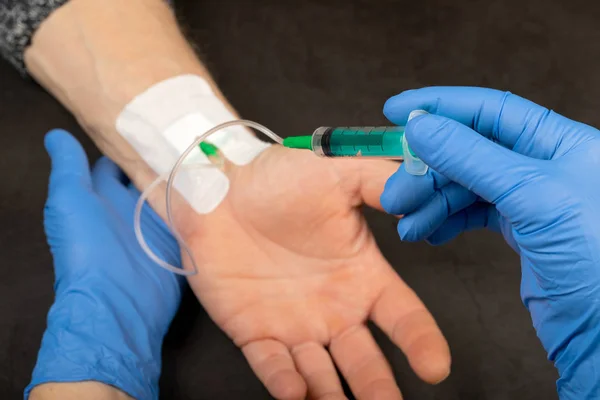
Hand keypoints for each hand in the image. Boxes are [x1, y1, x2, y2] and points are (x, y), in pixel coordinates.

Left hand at [27, 130, 182, 398]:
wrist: (117, 300)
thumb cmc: (86, 248)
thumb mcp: (70, 199)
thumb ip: (66, 166)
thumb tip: (55, 134)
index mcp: (101, 195)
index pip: (114, 161)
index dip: (126, 141)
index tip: (147, 116)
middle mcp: (130, 207)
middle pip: (146, 174)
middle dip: (160, 154)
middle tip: (184, 128)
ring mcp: (155, 224)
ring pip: (171, 191)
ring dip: (184, 175)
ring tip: (207, 146)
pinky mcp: (178, 240)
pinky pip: (191, 215)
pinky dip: (201, 201)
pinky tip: (218, 180)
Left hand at [177, 145, 449, 399]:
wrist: (219, 190)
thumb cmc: (277, 180)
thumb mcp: (335, 173)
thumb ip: (379, 182)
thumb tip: (421, 193)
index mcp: (361, 276)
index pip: (402, 315)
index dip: (421, 341)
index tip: (434, 366)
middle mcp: (334, 309)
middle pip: (364, 360)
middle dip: (377, 386)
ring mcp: (295, 325)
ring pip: (321, 374)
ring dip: (332, 396)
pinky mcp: (255, 332)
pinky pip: (271, 364)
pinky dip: (284, 382)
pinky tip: (296, 392)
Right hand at [380, 87, 599, 398]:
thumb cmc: (595, 261)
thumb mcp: (531, 196)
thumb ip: (472, 157)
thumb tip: (423, 126)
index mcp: (559, 142)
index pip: (489, 110)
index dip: (440, 106)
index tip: (398, 110)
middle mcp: (544, 165)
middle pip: (468, 150)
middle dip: (427, 169)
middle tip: (396, 191)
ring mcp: (531, 198)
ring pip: (464, 184)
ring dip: (430, 199)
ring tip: (408, 222)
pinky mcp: (519, 229)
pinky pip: (469, 212)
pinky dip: (444, 219)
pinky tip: (428, 231)